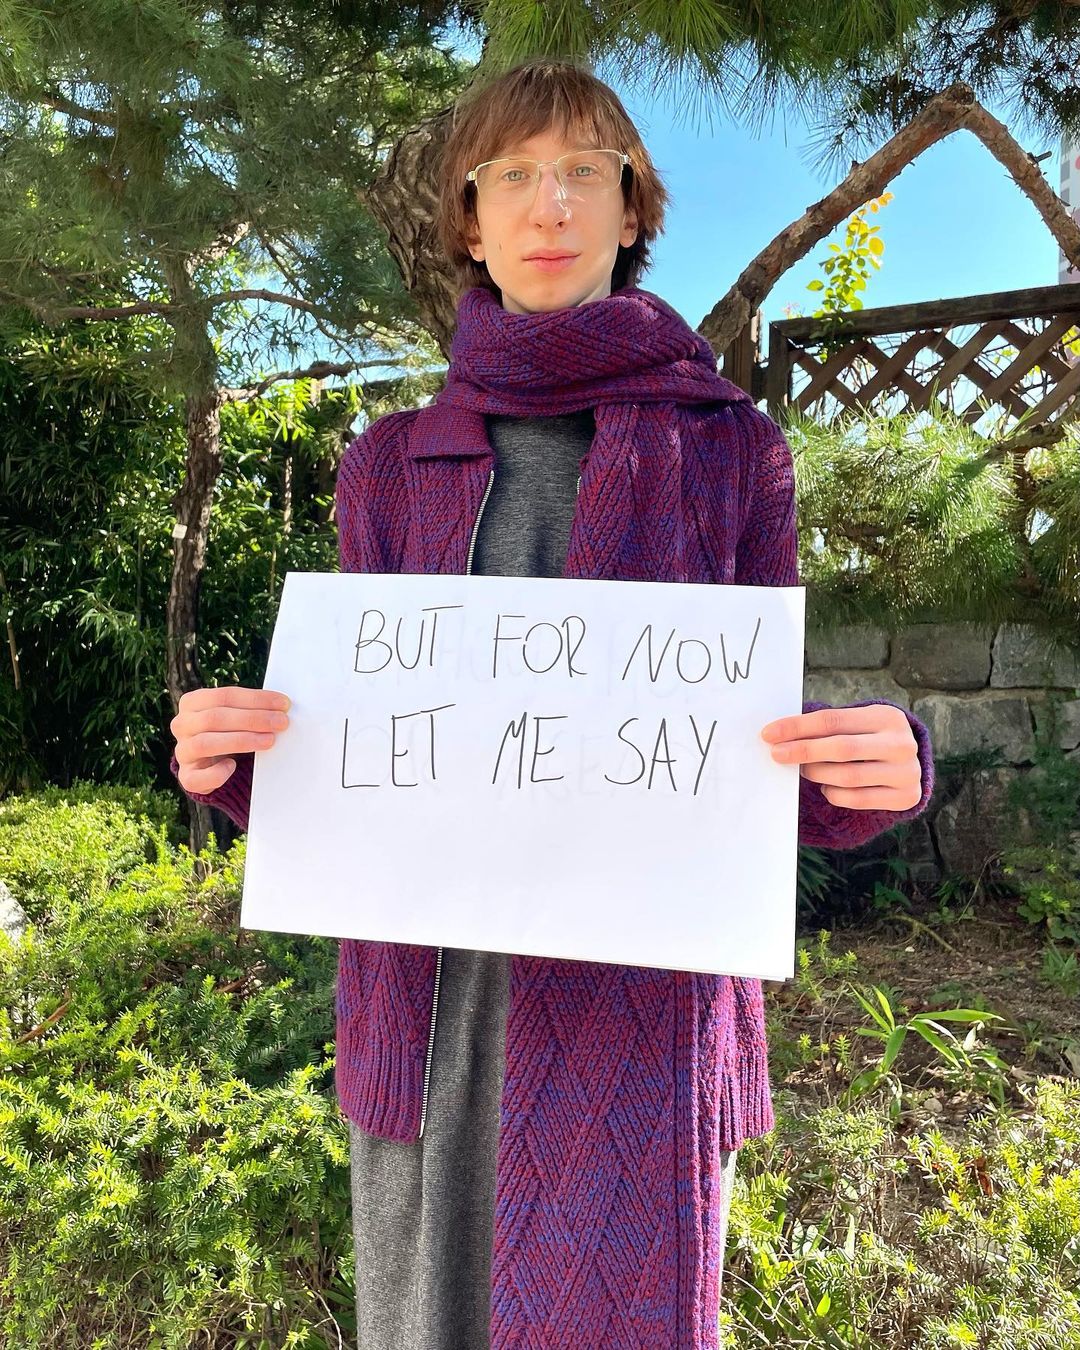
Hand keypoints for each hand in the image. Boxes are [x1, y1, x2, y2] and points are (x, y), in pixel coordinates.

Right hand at [171, 686, 290, 794]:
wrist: (215, 761)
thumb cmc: (230, 731)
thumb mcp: (236, 714)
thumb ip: (251, 707)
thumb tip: (282, 706)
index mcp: (192, 703)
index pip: (224, 696)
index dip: (255, 699)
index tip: (283, 704)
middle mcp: (182, 724)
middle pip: (215, 718)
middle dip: (253, 719)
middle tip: (282, 723)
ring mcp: (183, 751)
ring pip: (205, 744)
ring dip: (241, 741)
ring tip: (269, 741)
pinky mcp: (188, 776)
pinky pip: (196, 778)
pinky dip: (216, 773)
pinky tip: (232, 766)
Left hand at [760, 703, 921, 810]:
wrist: (908, 764)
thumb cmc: (868, 739)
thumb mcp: (856, 724)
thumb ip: (825, 727)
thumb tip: (778, 735)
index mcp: (887, 716)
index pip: (833, 720)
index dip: (798, 727)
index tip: (769, 734)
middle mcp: (902, 744)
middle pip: (842, 748)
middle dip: (803, 751)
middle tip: (777, 754)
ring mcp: (907, 772)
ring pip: (848, 777)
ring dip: (817, 773)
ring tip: (805, 770)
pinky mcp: (906, 797)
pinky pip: (857, 799)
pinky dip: (834, 793)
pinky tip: (827, 786)